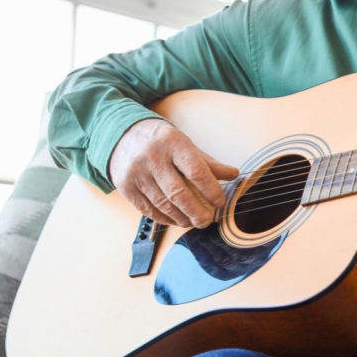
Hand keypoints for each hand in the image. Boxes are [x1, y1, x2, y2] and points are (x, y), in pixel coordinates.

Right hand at [108, 118, 238, 227]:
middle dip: (196, 212)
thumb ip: (209, 162)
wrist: (122, 134)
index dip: (211, 190)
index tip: (220, 202)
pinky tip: (176, 220)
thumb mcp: (186, 144)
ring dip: (181, 218)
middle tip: (208, 220)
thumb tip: (234, 174)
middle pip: (178, 193)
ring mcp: (136, 172)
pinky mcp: (125, 186)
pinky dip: (165, 218)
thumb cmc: (161, 141)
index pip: (196, 171)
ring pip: (162, 204)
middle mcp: (152, 157)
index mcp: (173, 142)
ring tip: (194, 222)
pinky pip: (147, 209)